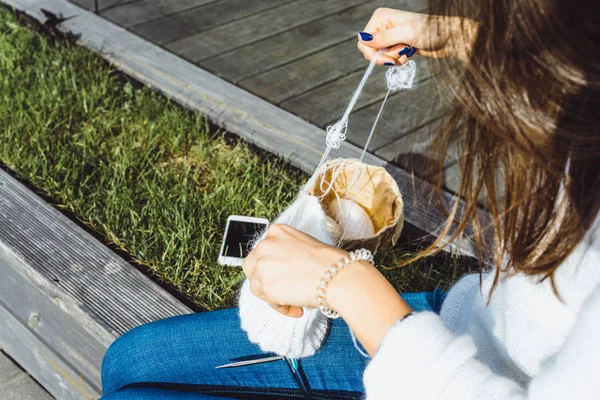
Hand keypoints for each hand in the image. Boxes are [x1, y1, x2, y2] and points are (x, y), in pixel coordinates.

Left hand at [242, 224, 347, 317]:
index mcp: (275, 231)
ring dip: (273, 295)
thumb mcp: (302, 243)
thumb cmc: (327, 262)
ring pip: (257, 286)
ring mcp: (263, 266)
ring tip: (294, 299)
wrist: (336, 275)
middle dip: (263, 279)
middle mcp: (264, 246)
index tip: (282, 273)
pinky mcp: (266, 287)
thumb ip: (285, 251)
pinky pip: (269, 302)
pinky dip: (282, 307)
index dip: (271, 265)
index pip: (262, 250)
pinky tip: (297, 306)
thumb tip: (278, 267)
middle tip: (281, 288)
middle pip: (251, 267)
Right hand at [357, 8, 477, 64]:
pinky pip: (390, 59)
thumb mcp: (405, 33)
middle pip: (369, 50)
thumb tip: (361, 38)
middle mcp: (383, 25)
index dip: (373, 54)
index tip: (388, 61)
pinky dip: (399, 60)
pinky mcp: (397, 45)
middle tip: (398, 57)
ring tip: (408, 51)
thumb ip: (383, 37)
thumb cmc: (430, 31)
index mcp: (381, 17)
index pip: (364, 40)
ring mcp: (390, 36)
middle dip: (384, 57)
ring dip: (394, 58)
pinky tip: (410, 53)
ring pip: (380, 56)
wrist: (448, 38)